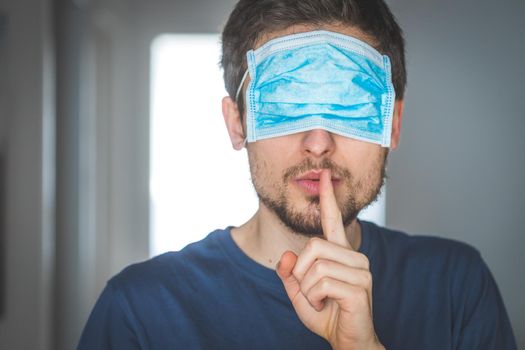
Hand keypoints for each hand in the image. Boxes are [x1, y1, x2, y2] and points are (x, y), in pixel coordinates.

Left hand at [276, 169, 383, 349]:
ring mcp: (360, 271)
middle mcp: (353, 257)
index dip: (328, 197)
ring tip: (320, 301)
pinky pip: (322, 282)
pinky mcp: (360, 287)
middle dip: (300, 273)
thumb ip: (290, 274)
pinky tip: (325, 306)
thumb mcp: (299, 294)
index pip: (333, 220)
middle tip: (311, 293)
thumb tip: (286, 255)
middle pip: (312, 245)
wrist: (347, 341)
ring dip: (308, 289)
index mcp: (340, 253)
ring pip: (315, 265)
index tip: (325, 174)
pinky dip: (314, 298)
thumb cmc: (326, 315)